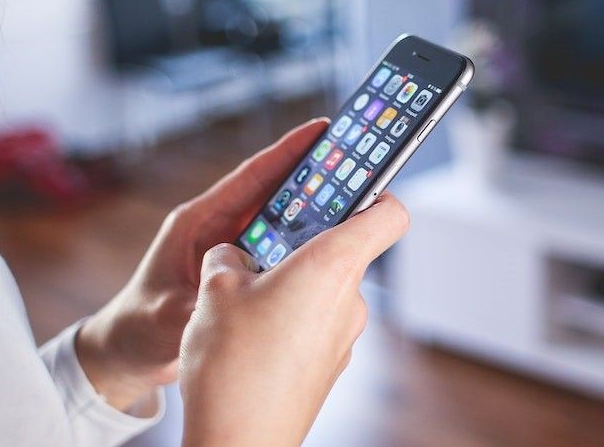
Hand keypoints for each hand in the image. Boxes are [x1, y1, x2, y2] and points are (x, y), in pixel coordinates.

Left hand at [76, 119, 329, 409]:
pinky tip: (332, 247)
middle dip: (312, 176)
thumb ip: (199, 305)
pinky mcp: (239, 270)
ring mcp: (230, 248)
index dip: (285, 152)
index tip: (321, 129)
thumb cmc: (137, 327)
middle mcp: (217, 228)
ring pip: (280, 220)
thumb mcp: (166, 316)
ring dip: (313, 210)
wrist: (127, 352)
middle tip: (355, 161)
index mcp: (197, 222)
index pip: (249, 177)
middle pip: (273, 192)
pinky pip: (278, 249)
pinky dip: (303, 245)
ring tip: (356, 199)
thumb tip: (232, 301)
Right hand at [178, 192, 409, 446]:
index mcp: (332, 266)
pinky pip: (314, 324)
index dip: (376, 191)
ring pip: (324, 289)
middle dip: (303, 243)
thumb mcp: (214, 291)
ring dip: (290, 283)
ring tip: (243, 296)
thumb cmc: (233, 366)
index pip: (389, 213)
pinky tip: (250, 334)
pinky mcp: (330, 365)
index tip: (351, 182)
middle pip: (344, 250)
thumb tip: (233, 255)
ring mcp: (344, 336)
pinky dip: (289, 318)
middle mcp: (350, 299)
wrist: (239, 442)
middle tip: (262, 243)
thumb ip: (228, 257)